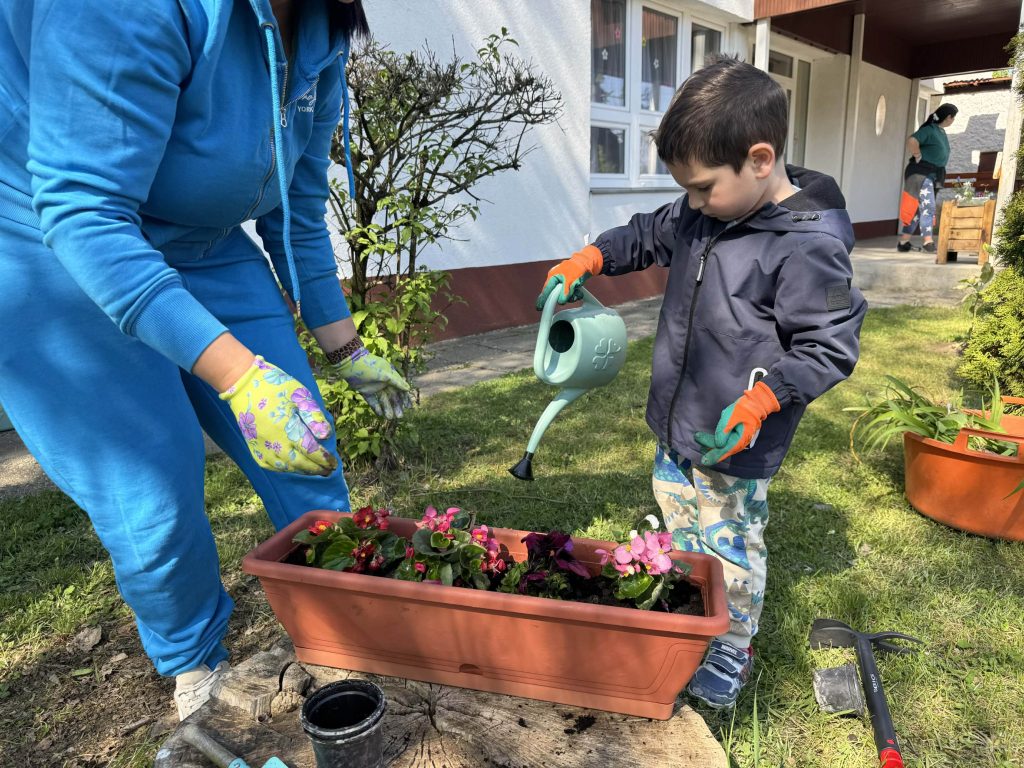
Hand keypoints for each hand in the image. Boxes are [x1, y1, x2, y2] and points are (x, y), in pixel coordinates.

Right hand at [220, 357, 337, 474]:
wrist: (244, 386)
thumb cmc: (276, 387)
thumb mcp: (300, 396)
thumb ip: (314, 416)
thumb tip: (326, 436)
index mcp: (288, 428)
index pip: (311, 451)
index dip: (324, 459)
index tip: (334, 463)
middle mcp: (275, 442)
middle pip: (300, 463)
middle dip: (316, 469)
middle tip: (327, 471)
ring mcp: (262, 447)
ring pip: (286, 467)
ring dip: (302, 471)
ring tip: (314, 470)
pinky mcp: (254, 448)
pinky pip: (271, 466)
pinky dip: (285, 469)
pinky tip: (293, 467)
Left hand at [330, 348, 412, 419]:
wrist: (350, 364)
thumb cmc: (369, 366)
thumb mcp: (384, 374)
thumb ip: (396, 382)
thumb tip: (408, 389)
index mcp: (390, 376)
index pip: (400, 388)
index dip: (404, 398)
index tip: (408, 407)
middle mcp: (384, 382)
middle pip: (392, 396)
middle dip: (396, 406)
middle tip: (399, 416)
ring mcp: (375, 387)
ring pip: (383, 400)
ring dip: (387, 408)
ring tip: (389, 417)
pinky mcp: (366, 392)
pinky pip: (373, 401)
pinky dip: (376, 407)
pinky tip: (380, 414)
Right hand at [535, 245, 603, 309]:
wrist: (588, 262)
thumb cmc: (577, 268)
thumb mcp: (570, 281)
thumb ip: (565, 292)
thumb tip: (560, 301)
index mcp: (553, 276)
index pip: (546, 290)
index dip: (542, 299)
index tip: (539, 307)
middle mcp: (556, 279)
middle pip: (556, 294)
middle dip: (564, 297)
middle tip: (570, 297)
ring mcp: (563, 282)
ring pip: (564, 295)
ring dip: (571, 296)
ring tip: (577, 293)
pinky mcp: (569, 284)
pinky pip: (569, 293)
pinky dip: (574, 294)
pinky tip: (579, 292)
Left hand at [693, 381, 780, 464]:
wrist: (755, 405)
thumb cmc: (743, 409)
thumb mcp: (731, 417)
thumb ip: (724, 431)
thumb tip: (718, 444)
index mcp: (739, 440)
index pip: (724, 451)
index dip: (713, 456)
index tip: (704, 461)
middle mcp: (739, 443)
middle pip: (722, 450)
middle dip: (709, 448)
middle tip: (697, 441)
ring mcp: (739, 440)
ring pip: (723, 446)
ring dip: (711, 444)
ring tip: (700, 440)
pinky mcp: (737, 436)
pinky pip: (726, 442)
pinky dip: (717, 442)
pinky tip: (710, 440)